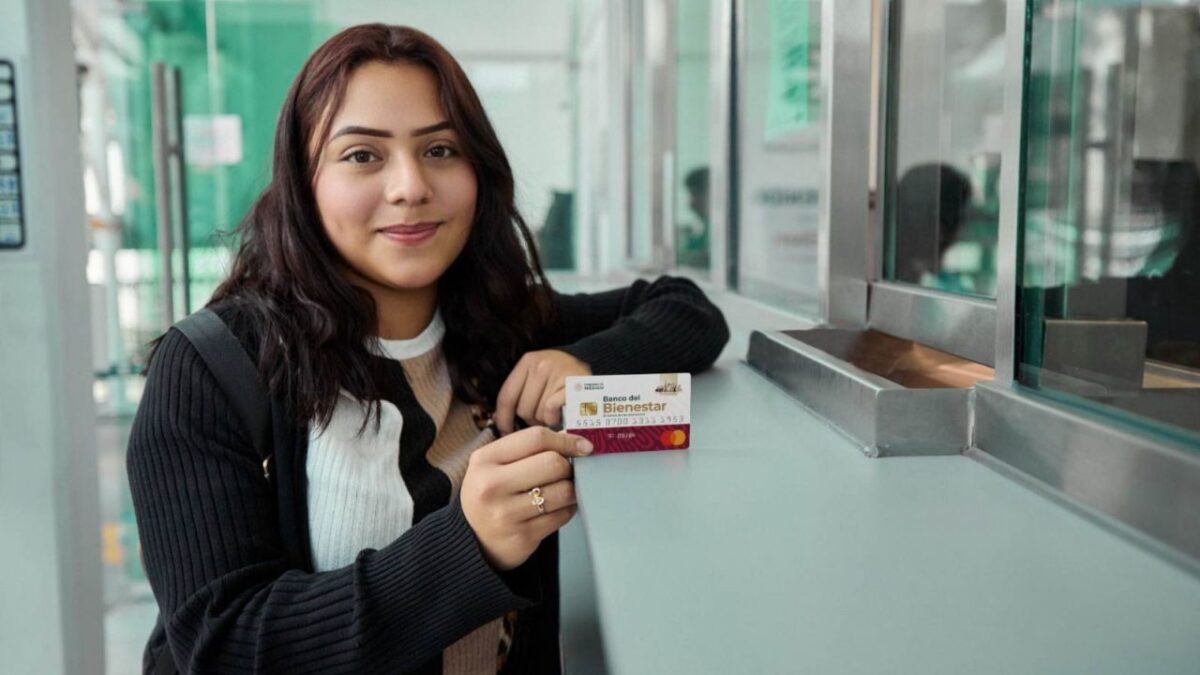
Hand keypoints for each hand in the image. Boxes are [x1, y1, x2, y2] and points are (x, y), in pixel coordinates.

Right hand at [461, 427, 593, 570]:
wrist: (475, 540)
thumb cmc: (491, 494)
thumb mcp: (495, 464)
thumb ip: (528, 447)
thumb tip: (572, 437)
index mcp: (485, 459)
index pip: (536, 438)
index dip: (566, 440)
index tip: (583, 445)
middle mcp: (492, 486)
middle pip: (553, 463)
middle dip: (568, 466)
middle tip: (565, 472)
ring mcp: (506, 514)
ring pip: (563, 491)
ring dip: (571, 489)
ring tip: (562, 489)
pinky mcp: (523, 536)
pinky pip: (563, 515)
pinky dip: (568, 509)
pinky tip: (557, 507)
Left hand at [495, 350, 591, 434]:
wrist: (595, 360)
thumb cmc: (560, 375)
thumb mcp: (537, 375)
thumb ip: (520, 393)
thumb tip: (502, 425)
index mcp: (528, 362)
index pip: (506, 396)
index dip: (503, 420)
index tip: (504, 432)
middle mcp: (541, 365)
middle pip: (523, 409)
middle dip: (531, 418)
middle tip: (542, 416)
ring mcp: (558, 374)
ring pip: (538, 413)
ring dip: (545, 420)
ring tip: (554, 413)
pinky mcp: (573, 385)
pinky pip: (552, 410)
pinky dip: (555, 417)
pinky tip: (561, 414)